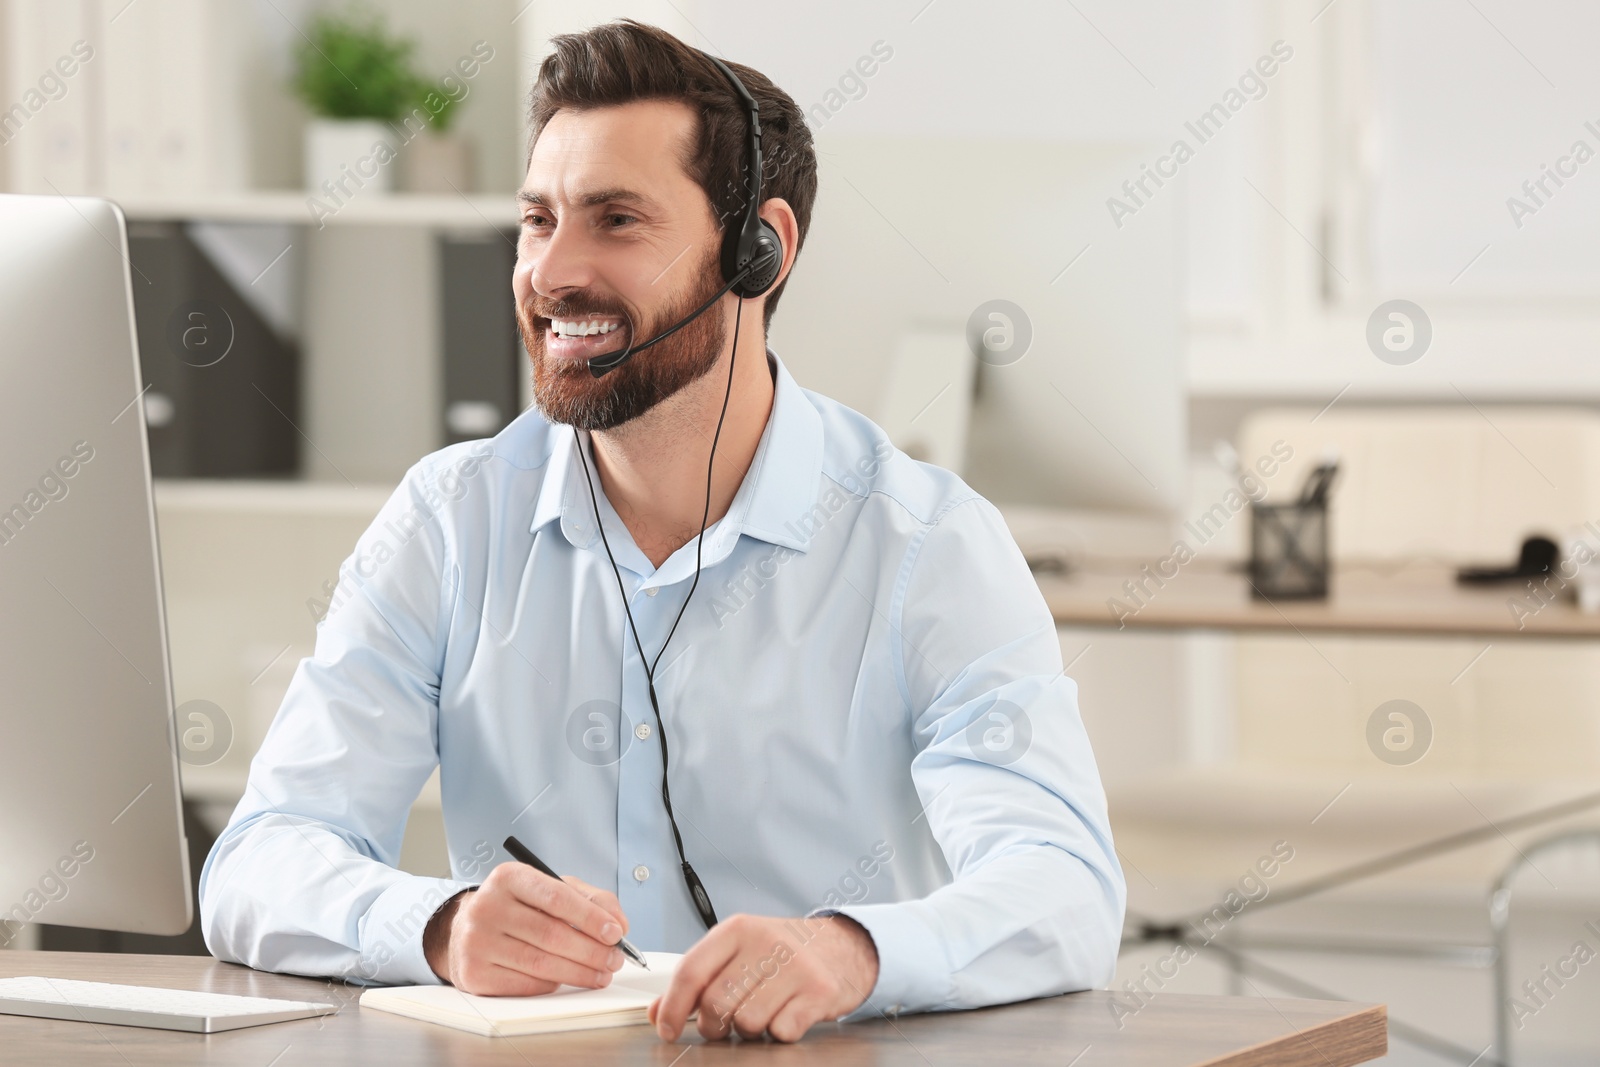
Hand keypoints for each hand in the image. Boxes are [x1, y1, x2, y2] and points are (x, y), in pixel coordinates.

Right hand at [423, 862, 630, 995]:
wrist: (467, 929)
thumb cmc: (518, 908)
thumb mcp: (550, 889)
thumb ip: (590, 899)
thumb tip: (618, 924)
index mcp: (508, 877)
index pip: (556, 897)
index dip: (591, 917)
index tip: (616, 933)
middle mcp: (487, 907)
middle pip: (551, 934)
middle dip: (591, 950)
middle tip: (615, 959)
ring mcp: (476, 941)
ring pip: (541, 963)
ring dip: (580, 972)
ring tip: (601, 974)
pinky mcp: (474, 973)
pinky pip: (525, 983)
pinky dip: (553, 983)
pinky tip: (567, 979)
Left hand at [648, 914, 878, 1042]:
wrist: (843, 947)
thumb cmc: (783, 952)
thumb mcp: (738, 952)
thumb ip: (699, 977)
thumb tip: (658, 1010)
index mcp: (738, 929)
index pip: (691, 970)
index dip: (673, 1006)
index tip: (667, 1028)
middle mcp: (765, 942)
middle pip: (715, 1002)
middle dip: (713, 1025)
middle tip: (722, 1024)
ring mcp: (795, 966)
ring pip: (746, 1021)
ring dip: (748, 1030)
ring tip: (761, 1013)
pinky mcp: (819, 991)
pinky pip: (781, 1031)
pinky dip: (779, 1032)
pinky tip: (786, 1014)